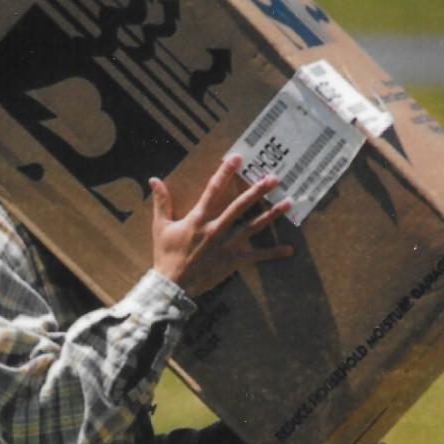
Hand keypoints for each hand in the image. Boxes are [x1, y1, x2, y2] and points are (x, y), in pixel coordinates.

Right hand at [150, 154, 293, 297]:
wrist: (173, 285)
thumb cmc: (166, 256)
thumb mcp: (160, 227)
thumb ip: (161, 202)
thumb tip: (153, 179)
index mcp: (198, 218)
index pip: (213, 189)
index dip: (225, 172)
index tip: (237, 158)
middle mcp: (216, 229)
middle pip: (241, 206)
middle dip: (258, 190)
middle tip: (273, 178)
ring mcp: (227, 245)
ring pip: (254, 226)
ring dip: (272, 214)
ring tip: (288, 202)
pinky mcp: (234, 261)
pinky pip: (256, 256)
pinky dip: (273, 254)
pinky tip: (290, 250)